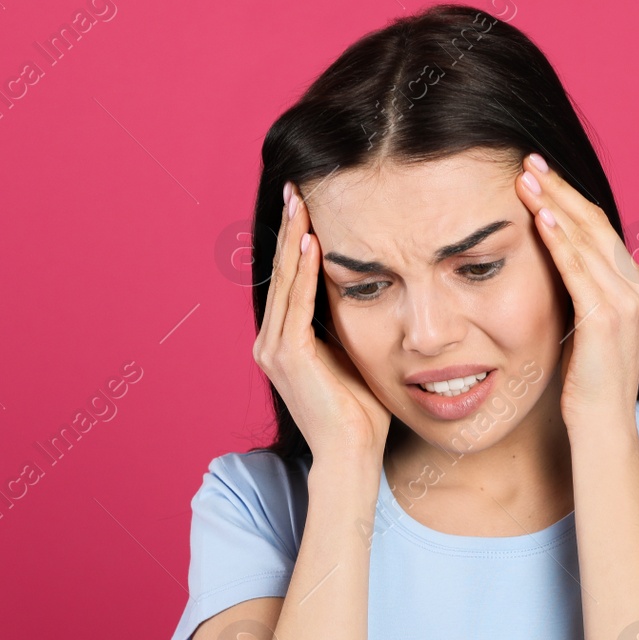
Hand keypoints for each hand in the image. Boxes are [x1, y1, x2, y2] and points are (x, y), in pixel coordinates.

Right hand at [253, 181, 392, 465]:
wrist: (352, 453)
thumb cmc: (362, 412)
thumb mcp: (354, 353)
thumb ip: (348, 323)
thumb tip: (368, 286)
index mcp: (284, 341)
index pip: (291, 279)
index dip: (297, 239)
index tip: (307, 204)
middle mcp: (271, 341)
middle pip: (282, 272)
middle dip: (290, 227)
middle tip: (296, 186)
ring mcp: (274, 348)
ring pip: (285, 280)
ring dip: (293, 238)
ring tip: (300, 200)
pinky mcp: (286, 355)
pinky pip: (296, 303)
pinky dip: (304, 270)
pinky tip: (312, 240)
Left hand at [514, 154, 638, 430]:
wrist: (601, 426)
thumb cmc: (586, 382)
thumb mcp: (586, 325)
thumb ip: (581, 290)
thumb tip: (555, 259)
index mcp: (636, 284)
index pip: (600, 228)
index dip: (569, 197)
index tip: (539, 174)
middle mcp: (638, 286)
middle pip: (594, 223)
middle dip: (559, 189)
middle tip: (528, 162)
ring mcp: (626, 301)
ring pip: (586, 238)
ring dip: (553, 204)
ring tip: (525, 179)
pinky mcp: (606, 317)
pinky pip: (577, 268)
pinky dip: (557, 238)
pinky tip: (536, 216)